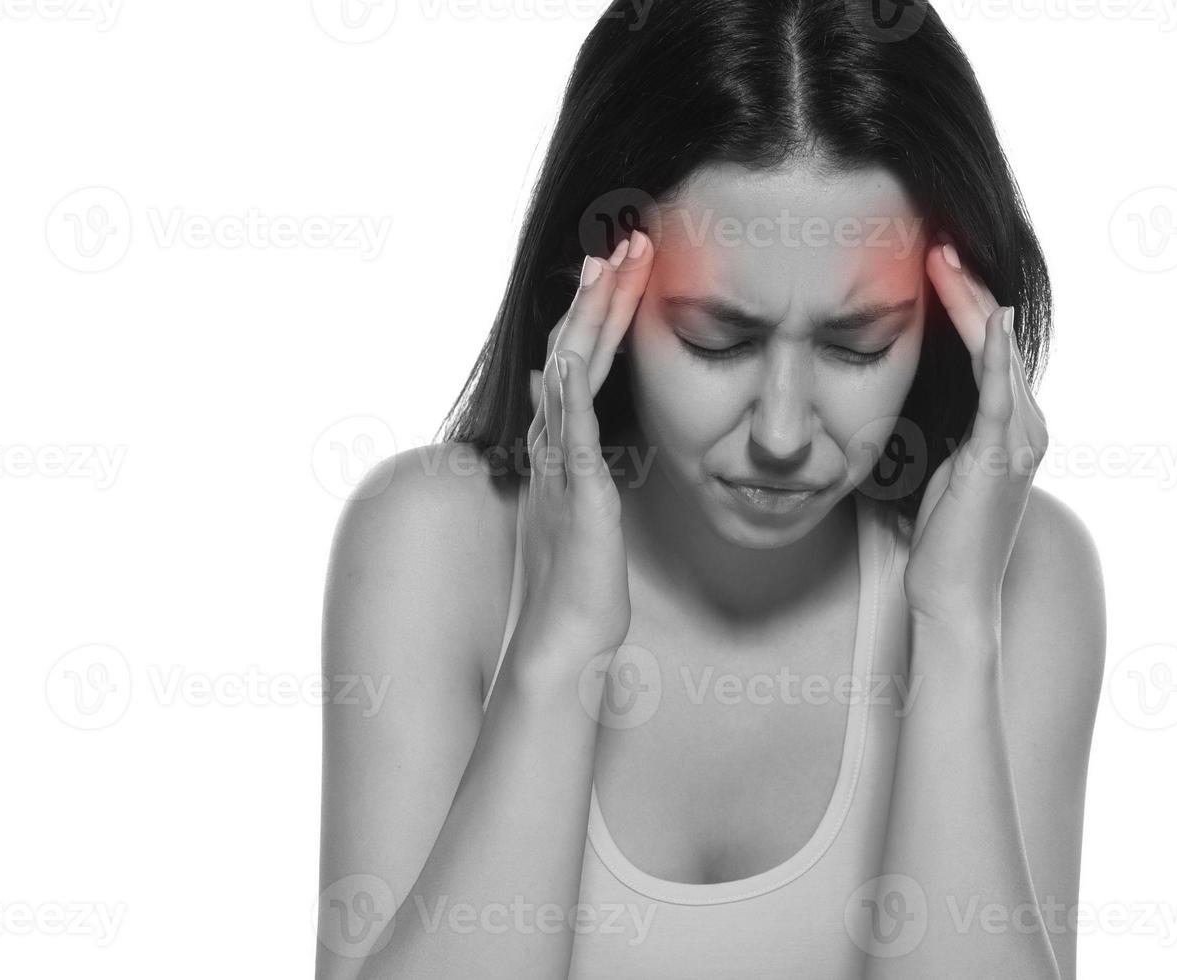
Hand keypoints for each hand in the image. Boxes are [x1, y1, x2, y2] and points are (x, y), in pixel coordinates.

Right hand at [514, 229, 654, 668]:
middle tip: (624, 244)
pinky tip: (575, 354)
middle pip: (571, 350)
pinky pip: (569, 434)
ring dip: (590, 320)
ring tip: (611, 269)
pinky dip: (570, 391)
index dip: (600, 312)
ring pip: (569, 375)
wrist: (566, 634)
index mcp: (561, 445)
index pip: (579, 361)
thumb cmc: (581, 577)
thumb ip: (576, 452)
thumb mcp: (582, 501)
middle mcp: (553, 445)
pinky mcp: (575, 495)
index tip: (622, 266)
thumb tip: (562, 403)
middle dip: (599, 296)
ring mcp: (560, 465)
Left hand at [903, 241, 1048, 633]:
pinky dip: (995, 353)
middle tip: (936, 243)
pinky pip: (1001, 394)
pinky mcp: (1004, 456)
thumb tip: (916, 394)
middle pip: (997, 339)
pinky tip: (987, 318)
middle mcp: (1028, 426)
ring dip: (972, 303)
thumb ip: (944, 429)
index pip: (989, 347)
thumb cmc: (941, 538)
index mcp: (1012, 426)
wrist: (953, 594)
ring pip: (998, 354)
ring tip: (943, 260)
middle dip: (966, 288)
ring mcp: (1022, 440)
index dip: (963, 302)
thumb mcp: (941, 468)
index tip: (931, 262)